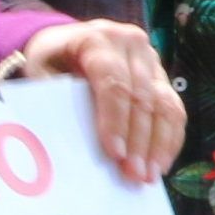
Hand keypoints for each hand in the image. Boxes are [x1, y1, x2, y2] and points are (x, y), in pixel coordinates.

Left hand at [13, 20, 185, 181]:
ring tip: (150, 176)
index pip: (113, 82)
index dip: (115, 120)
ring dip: (159, 144)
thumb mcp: (41, 74)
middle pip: (141, 96)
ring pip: (165, 103)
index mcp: (97, 39)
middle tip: (134, 174)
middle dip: (139, 140)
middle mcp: (130, 43)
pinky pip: (174, 108)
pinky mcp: (161, 76)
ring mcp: (150, 58)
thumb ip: (56, 103)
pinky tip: (162, 163)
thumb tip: (69, 146)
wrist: (66, 42)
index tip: (115, 154)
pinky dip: (170, 138)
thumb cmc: (50, 62)